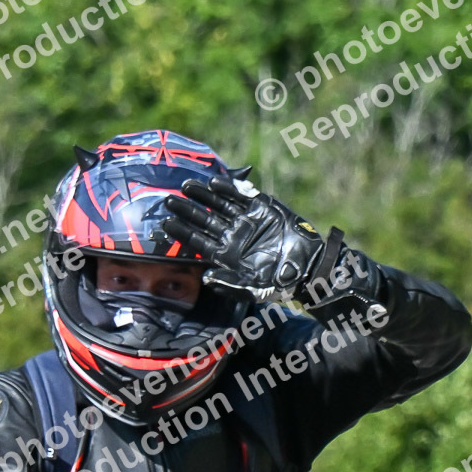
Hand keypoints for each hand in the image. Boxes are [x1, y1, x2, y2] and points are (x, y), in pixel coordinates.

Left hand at [161, 174, 330, 298]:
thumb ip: (228, 284)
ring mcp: (245, 220)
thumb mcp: (251, 289)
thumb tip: (206, 278)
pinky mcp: (261, 207)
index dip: (182, 233)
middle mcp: (231, 235)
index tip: (165, 225)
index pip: (198, 242)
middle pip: (203, 221)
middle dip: (186, 211)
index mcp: (225, 255)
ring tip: (186, 186)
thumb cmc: (277, 283)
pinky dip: (228, 190)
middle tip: (167, 200)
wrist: (306, 266)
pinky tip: (213, 183)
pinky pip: (240, 196)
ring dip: (202, 196)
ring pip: (218, 205)